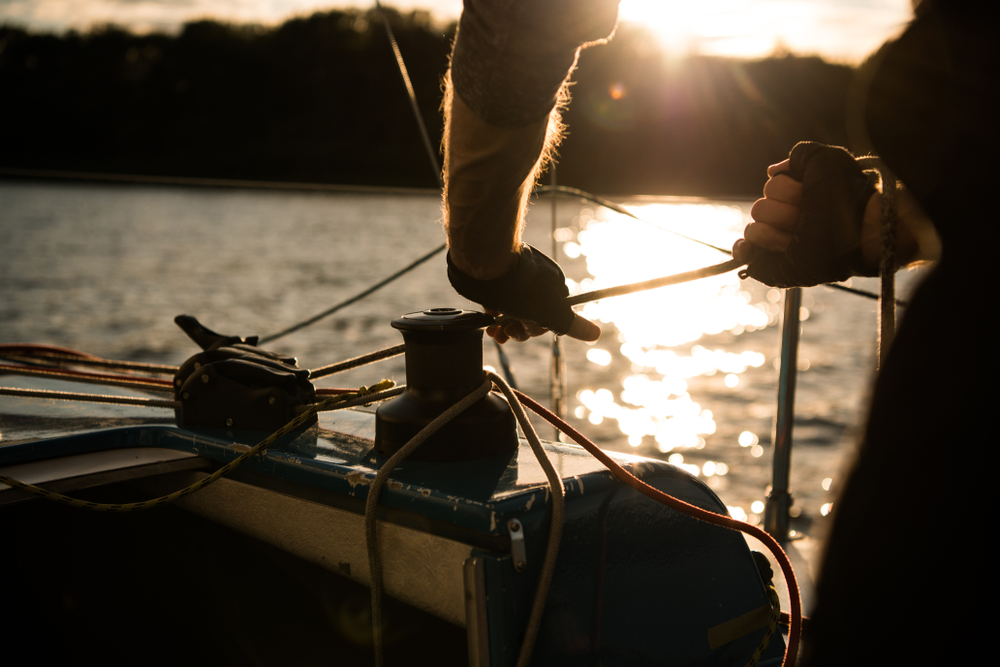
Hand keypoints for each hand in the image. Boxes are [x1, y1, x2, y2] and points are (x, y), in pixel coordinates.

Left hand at [447, 245, 600, 343]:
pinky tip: (488, 322)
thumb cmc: (520, 288)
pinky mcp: (496, 278)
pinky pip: (498, 301)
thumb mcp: (549, 310)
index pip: (551, 315)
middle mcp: (536, 279)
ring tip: (495, 332)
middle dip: (519, 328)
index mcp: (554, 283)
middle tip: (507, 330)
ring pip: (513, 310)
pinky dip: (494, 314)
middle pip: (531, 314)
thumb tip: (596, 334)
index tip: (525, 330)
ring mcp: (515, 278)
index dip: (537, 328)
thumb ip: (570, 324)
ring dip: (505, 326)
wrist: (484, 263)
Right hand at [734, 142, 877, 287]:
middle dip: (784, 210)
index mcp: (795, 198)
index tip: (806, 193)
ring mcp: (779, 241)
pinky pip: (744, 253)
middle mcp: (785, 217)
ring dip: (778, 230)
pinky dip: (743, 249)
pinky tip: (751, 248)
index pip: (770, 189)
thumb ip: (800, 155)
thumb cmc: (847, 194)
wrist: (859, 227)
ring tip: (803, 233)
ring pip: (755, 228)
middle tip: (809, 215)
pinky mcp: (775, 263)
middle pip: (760, 208)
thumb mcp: (826, 160)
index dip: (786, 190)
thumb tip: (772, 171)